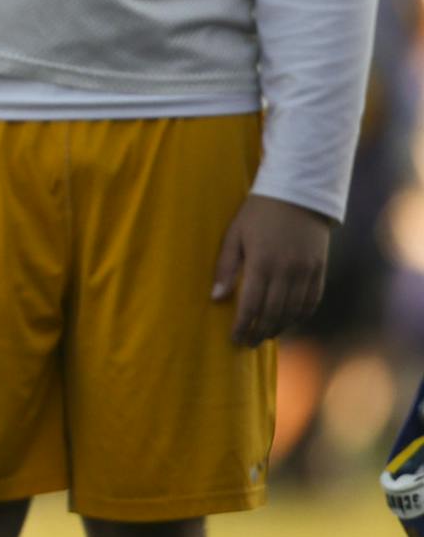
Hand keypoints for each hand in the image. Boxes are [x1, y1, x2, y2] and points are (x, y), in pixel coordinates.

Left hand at [211, 194, 330, 345]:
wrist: (299, 193)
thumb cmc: (258, 213)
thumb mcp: (235, 235)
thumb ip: (226, 267)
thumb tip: (216, 298)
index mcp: (262, 262)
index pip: (251, 304)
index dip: (243, 325)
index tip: (234, 339)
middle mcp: (287, 270)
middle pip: (273, 312)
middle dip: (259, 331)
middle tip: (248, 343)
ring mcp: (306, 271)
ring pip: (294, 310)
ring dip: (279, 326)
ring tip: (265, 335)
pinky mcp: (320, 269)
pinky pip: (312, 300)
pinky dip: (300, 315)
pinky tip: (289, 322)